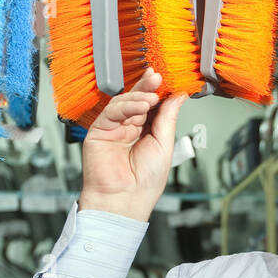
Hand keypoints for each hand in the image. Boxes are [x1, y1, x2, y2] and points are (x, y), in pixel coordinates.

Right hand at [78, 69, 186, 222]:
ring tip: (151, 97)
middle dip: (147, 87)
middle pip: (138, 100)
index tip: (169, 80)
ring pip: (124, 103)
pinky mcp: (99, 130)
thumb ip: (168, 118)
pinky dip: (127, 106)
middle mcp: (130, 128)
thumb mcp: (164, 144)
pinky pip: (112, 112)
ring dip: (139, 96)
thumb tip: (178, 96)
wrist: (125, 200)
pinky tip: (141, 105)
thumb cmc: (145, 182)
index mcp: (146, 132)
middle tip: (157, 76)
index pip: (153, 106)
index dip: (159, 92)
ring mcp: (114, 129)